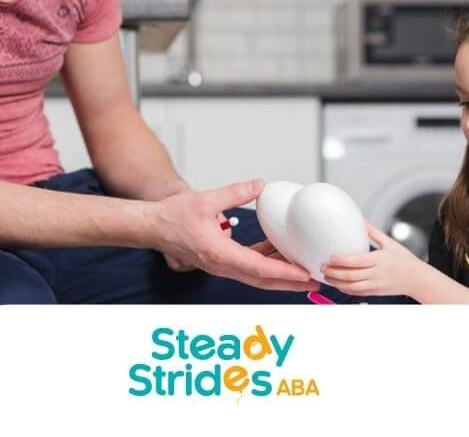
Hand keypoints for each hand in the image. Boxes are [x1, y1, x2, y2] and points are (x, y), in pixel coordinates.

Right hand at [150, 180, 317, 290]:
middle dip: (290, 283)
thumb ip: (234, 192)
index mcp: (219, 254)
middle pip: (263, 281)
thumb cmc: (172, 217)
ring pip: (257, 276)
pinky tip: (278, 250)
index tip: (304, 274)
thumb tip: (260, 185)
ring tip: (304, 271)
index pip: (258, 268)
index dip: (284, 272)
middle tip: (315, 282)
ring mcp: (221, 265)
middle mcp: (221, 265)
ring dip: (280, 275)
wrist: (152, 227)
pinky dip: (266, 262)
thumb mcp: (205, 199)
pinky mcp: (220, 261)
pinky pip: (248, 266)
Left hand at [321, 222, 427, 298]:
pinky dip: (345, 289)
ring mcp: (376, 285)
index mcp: (379, 260)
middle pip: (351, 275)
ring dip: (337, 282)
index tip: (331, 257)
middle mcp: (377, 274)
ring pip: (352, 286)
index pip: (357, 261)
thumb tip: (361, 220)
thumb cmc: (404, 260)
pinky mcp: (375, 292)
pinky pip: (357, 293)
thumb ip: (374, 232)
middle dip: (334, 272)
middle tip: (322, 267)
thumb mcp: (390, 243)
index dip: (342, 260)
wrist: (417, 279)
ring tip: (326, 276)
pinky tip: (338, 284)